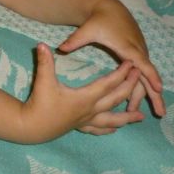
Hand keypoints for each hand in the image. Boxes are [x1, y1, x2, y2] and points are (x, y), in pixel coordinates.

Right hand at [20, 44, 145, 140]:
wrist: (32, 127)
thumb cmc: (40, 104)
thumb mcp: (43, 81)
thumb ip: (45, 62)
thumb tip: (41, 44)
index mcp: (85, 98)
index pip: (108, 84)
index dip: (121, 73)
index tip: (132, 64)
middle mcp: (90, 110)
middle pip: (115, 98)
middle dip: (129, 86)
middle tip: (140, 76)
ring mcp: (86, 120)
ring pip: (112, 119)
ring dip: (127, 117)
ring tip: (141, 117)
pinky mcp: (80, 127)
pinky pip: (98, 129)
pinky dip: (109, 128)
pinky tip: (115, 129)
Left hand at [58, 0, 165, 117]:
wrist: (108, 8)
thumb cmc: (97, 20)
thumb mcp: (86, 30)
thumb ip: (75, 40)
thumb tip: (61, 48)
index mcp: (127, 46)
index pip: (142, 63)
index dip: (151, 76)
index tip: (159, 89)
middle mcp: (137, 51)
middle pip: (149, 75)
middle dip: (156, 94)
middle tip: (161, 113)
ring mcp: (139, 53)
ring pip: (146, 77)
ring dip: (149, 94)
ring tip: (153, 113)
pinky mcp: (137, 55)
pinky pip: (143, 74)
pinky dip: (144, 87)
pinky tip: (138, 101)